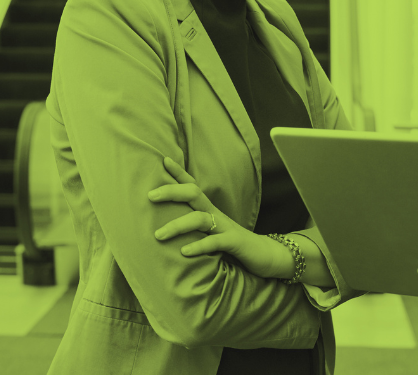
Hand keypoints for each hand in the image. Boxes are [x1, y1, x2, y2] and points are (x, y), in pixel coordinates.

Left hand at [147, 157, 294, 279]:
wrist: (267, 256)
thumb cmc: (234, 244)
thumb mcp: (212, 231)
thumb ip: (195, 226)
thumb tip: (167, 225)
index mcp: (210, 210)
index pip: (193, 186)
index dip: (178, 173)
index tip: (164, 160)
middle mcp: (216, 214)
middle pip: (193, 194)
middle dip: (171, 192)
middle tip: (150, 195)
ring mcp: (226, 227)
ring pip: (200, 219)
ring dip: (177, 225)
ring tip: (158, 235)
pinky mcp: (234, 243)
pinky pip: (215, 242)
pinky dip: (199, 246)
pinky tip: (184, 252)